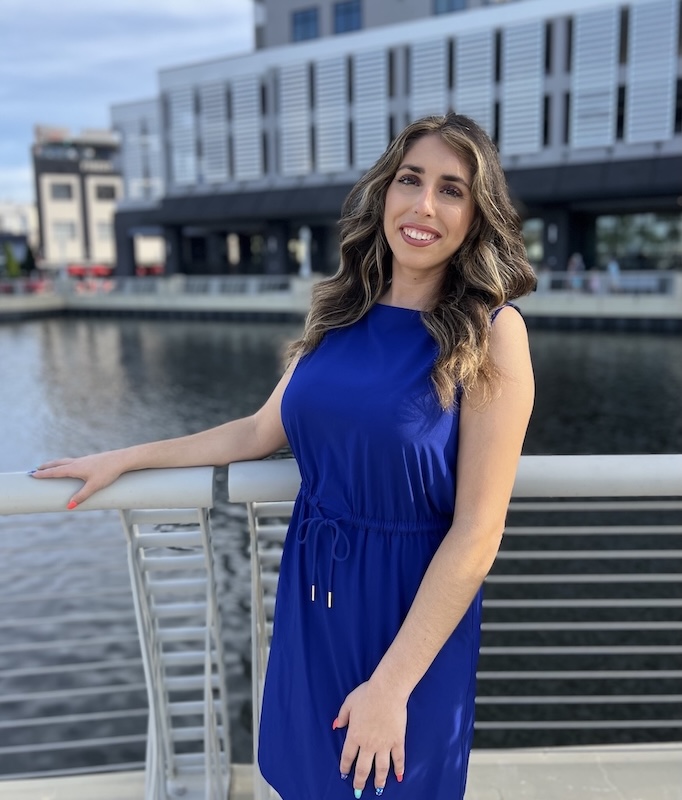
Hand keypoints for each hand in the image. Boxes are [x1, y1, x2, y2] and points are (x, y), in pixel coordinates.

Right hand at [30, 451, 128, 507]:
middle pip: (58, 464)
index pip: (56, 471)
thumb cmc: (108, 472)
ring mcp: (84, 460)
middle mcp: (78, 462)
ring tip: (50, 466)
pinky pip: (74, 461)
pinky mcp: (91, 459)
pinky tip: (70, 465)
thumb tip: (70, 506)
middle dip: (47, 467)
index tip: (33, 475)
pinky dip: (66, 462)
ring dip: (56, 463)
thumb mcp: (94, 486)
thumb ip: (82, 496)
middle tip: (36, 469)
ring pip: (66, 461)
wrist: (122, 460)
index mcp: (75, 468)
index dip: (44, 474)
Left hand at [334, 678, 406, 795]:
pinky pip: (398, 758)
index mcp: (354, 735)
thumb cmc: (367, 694)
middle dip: (360, 782)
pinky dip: (399, 769)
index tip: (344, 774)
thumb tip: (336, 726)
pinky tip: (399, 777)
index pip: (347, 756)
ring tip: (378, 789)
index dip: (345, 767)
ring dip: (379, 780)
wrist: (387, 691)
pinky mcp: (397, 741)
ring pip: (381, 768)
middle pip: (363, 768)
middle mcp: (368, 744)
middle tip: (358, 791)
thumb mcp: (349, 703)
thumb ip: (342, 716)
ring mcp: (384, 744)